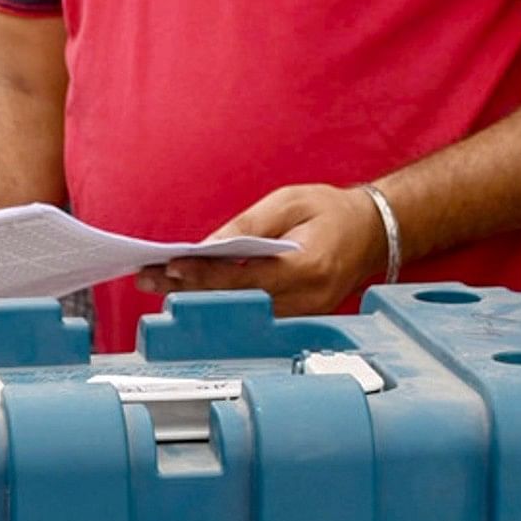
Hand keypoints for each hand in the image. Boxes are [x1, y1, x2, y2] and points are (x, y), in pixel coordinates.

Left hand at [144, 183, 385, 315]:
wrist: (372, 231)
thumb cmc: (331, 211)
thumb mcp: (289, 201)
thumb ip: (248, 225)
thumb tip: (207, 245)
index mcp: (308, 266)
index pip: (245, 277)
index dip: (205, 274)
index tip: (170, 266)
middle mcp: (308, 298)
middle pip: (236, 302)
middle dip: (189, 290)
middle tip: (148, 279)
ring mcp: (305, 314)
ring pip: (241, 314)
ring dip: (199, 299)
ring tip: (158, 285)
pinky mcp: (299, 318)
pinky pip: (254, 315)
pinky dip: (222, 302)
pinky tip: (193, 291)